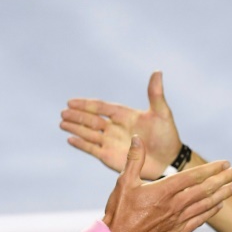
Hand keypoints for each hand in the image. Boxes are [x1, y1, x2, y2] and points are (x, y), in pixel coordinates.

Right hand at [61, 71, 181, 179]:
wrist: (169, 161)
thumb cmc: (167, 135)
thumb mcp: (162, 113)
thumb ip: (155, 93)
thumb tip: (157, 71)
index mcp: (124, 115)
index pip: (101, 107)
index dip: (86, 104)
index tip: (71, 101)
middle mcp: (114, 127)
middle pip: (91, 120)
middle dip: (77, 116)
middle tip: (63, 112)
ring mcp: (111, 142)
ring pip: (88, 133)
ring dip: (75, 128)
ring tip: (62, 123)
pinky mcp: (109, 156)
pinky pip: (92, 149)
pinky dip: (81, 144)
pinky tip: (70, 139)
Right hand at [103, 135, 231, 231]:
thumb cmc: (119, 212)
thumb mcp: (123, 183)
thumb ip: (134, 159)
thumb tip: (138, 138)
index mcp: (163, 191)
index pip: (193, 176)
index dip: (211, 169)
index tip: (225, 163)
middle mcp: (174, 205)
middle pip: (205, 189)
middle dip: (224, 178)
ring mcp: (177, 221)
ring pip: (206, 205)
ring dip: (223, 194)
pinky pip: (199, 221)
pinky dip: (211, 212)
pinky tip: (219, 205)